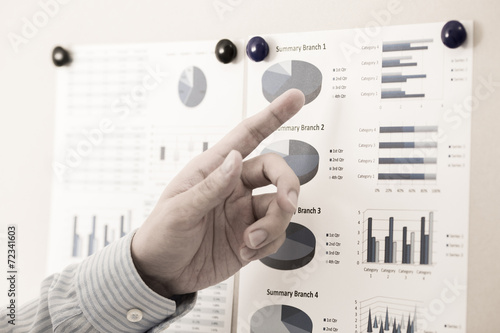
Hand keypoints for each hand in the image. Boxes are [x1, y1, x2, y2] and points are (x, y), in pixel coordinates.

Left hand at [131, 89, 304, 297]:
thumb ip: (210, 187)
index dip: (273, 115)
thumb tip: (236, 158)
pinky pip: (276, 234)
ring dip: (273, 225)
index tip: (295, 98)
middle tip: (286, 204)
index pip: (248, 135)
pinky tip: (246, 251)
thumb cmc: (161, 235)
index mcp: (214, 169)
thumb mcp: (180, 210)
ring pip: (280, 207)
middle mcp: (234, 187)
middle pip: (275, 172)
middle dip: (287, 186)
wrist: (161, 275)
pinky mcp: (251, 236)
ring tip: (249, 241)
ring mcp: (244, 212)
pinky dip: (268, 244)